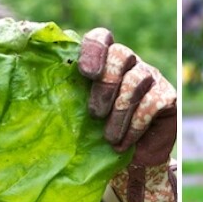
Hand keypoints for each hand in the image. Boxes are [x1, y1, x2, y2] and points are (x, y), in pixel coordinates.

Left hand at [78, 28, 175, 201]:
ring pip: (136, 80)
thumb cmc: (99, 138)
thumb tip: (34, 81)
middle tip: (95, 115)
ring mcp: (151, 77)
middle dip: (105, 87)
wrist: (132, 163)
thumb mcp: (79, 116)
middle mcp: (130, 64)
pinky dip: (136, 125)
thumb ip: (67, 96)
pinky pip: (152, 102)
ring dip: (119, 113)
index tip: (87, 73)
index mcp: (105, 62)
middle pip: (121, 55)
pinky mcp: (168, 96)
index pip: (102, 38)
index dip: (95, 49)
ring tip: (110, 138)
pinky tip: (126, 142)